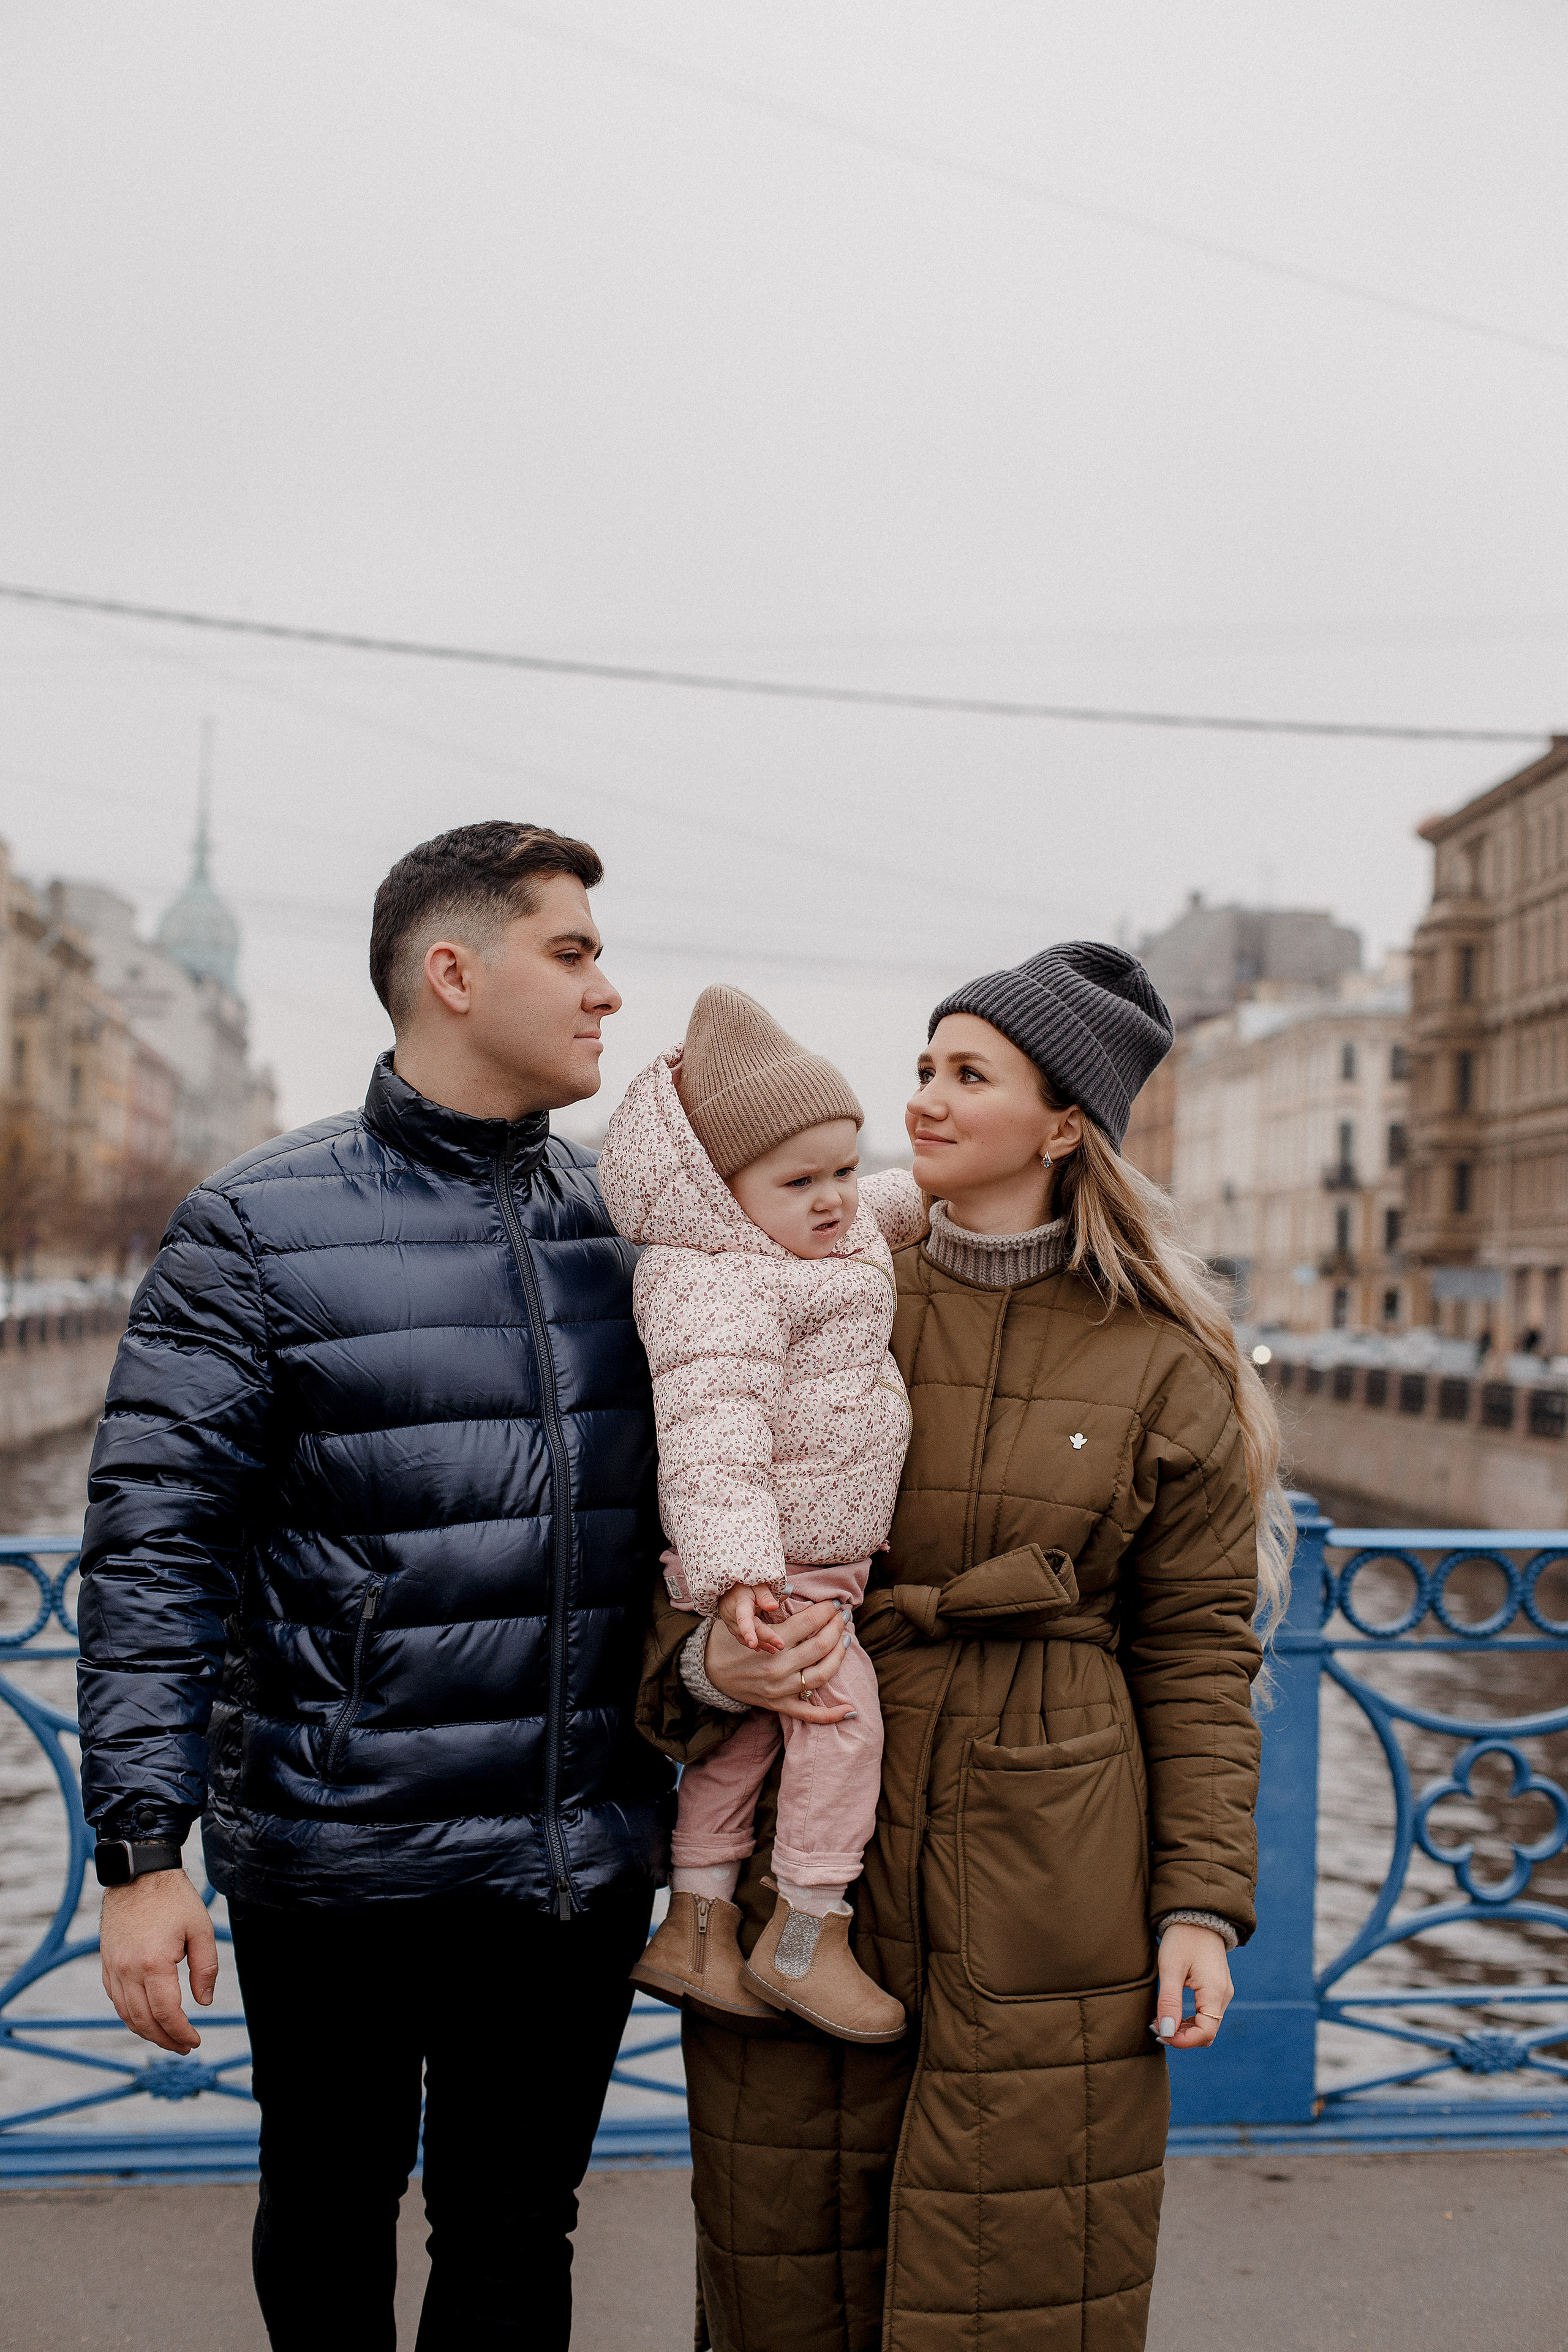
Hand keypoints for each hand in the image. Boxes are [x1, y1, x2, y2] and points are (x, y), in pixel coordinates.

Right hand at [100, 1870, 218, 2054]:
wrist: (137, 1874)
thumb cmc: (173, 1898)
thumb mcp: (201, 1928)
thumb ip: (205, 1968)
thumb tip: (204, 2002)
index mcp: (153, 1964)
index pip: (167, 2013)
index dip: (181, 2032)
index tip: (194, 2041)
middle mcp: (127, 1971)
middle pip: (144, 2021)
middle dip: (166, 2039)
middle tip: (184, 2046)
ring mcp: (113, 1968)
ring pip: (126, 2015)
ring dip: (147, 2032)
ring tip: (168, 2038)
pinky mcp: (106, 1963)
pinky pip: (116, 2000)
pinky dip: (131, 2016)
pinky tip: (147, 2019)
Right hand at [705, 1600, 851, 1721]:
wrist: (710, 1672)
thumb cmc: (729, 1641)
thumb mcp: (746, 1620)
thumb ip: (771, 1609)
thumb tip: (796, 1593)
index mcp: (771, 1643)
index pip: (810, 1623)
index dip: (827, 1610)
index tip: (836, 1603)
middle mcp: (778, 1667)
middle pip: (820, 1645)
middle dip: (837, 1627)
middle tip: (844, 1616)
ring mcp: (781, 1689)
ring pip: (822, 1674)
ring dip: (840, 1656)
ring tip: (845, 1640)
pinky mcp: (780, 1705)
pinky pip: (809, 1713)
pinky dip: (831, 1714)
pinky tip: (849, 1709)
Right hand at [716, 1582, 783, 1651]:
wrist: (726, 1587)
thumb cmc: (744, 1584)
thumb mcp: (756, 1584)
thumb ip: (765, 1595)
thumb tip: (774, 1607)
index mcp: (740, 1604)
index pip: (743, 1619)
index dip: (748, 1632)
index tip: (753, 1644)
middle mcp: (733, 1616)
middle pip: (751, 1629)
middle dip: (766, 1639)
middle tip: (781, 1645)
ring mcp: (730, 1623)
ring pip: (745, 1637)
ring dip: (760, 1643)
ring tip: (774, 1650)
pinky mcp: (732, 1626)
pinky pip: (741, 1637)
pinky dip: (752, 1642)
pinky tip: (761, 1647)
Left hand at [1152, 1924, 1232, 2049]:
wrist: (1197, 1915)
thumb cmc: (1182, 1938)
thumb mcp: (1171, 1968)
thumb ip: (1169, 2001)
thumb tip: (1167, 2032)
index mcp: (1215, 1992)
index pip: (1205, 2033)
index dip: (1183, 2041)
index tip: (1160, 2034)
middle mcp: (1223, 1995)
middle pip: (1208, 2032)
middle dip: (1183, 2036)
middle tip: (1156, 2027)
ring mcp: (1222, 1991)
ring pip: (1207, 2024)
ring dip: (1185, 2028)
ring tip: (1160, 2020)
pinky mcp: (1216, 1987)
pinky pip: (1206, 2013)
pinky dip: (1190, 2018)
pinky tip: (1171, 2012)